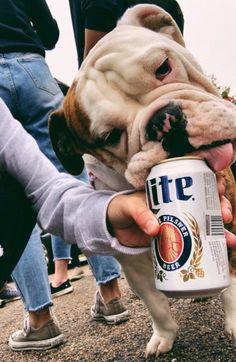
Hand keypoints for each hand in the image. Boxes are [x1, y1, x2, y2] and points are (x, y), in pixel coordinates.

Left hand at [108, 175, 235, 249]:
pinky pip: (198, 238)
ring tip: (230, 239)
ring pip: (207, 219)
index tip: (217, 187)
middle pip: (207, 199)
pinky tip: (224, 249)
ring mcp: (179, 219)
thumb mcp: (128, 207)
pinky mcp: (177, 236)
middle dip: (220, 205)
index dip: (210, 180)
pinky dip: (212, 244)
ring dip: (222, 228)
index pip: (194, 178)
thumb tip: (155, 229)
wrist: (113, 229)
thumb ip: (139, 214)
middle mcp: (178, 202)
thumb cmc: (120, 209)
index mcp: (168, 188)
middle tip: (224, 215)